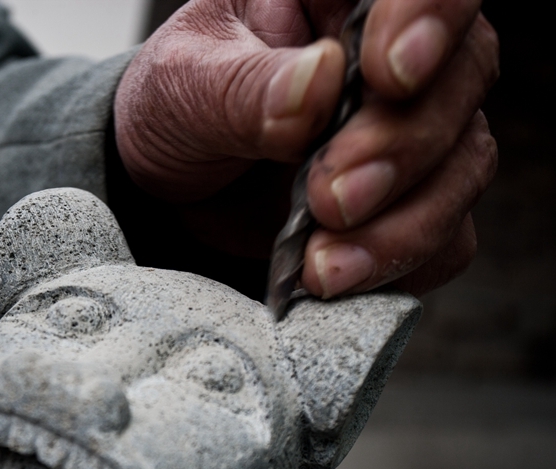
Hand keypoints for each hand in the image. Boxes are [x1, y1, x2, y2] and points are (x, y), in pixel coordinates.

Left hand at [114, 0, 498, 297]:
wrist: (170, 185)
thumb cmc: (178, 108)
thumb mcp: (182, 84)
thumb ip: (243, 87)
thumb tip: (319, 81)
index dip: (431, 17)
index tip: (389, 74)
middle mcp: (391, 56)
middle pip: (461, 79)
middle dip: (401, 147)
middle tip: (330, 195)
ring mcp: (412, 132)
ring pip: (464, 165)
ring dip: (403, 222)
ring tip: (324, 263)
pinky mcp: (410, 204)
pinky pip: (446, 236)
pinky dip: (399, 262)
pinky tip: (338, 276)